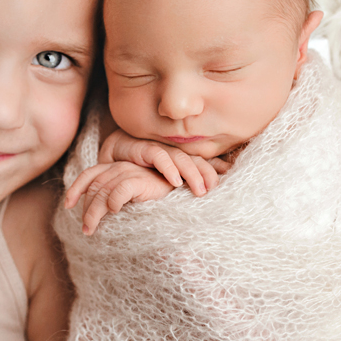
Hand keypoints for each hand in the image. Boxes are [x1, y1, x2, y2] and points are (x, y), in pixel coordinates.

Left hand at [64, 161, 175, 234]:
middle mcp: (120, 168)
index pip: (89, 175)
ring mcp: (130, 172)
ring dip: (94, 213)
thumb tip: (96, 217)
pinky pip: (120, 191)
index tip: (68, 205)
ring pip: (103, 192)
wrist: (182, 194)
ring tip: (91, 229)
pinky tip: (114, 213)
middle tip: (86, 229)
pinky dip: (113, 203)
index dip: (76, 188)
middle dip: (86, 209)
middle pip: (94, 187)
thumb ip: (114, 199)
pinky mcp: (141, 181)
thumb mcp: (130, 199)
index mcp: (115, 168)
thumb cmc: (156, 200)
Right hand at [98, 130, 226, 195]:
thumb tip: (206, 192)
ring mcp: (159, 148)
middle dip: (208, 173)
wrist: (114, 153)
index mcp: (180, 156)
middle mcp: (172, 150)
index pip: (202, 161)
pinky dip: (168, 168)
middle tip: (215, 190)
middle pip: (196, 159)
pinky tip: (175, 182)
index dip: (215, 171)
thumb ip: (182, 182)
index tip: (226, 184)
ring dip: (193, 174)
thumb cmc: (142, 169)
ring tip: (201, 191)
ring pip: (181, 158)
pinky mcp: (143, 148)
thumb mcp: (165, 178)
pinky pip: (158, 156)